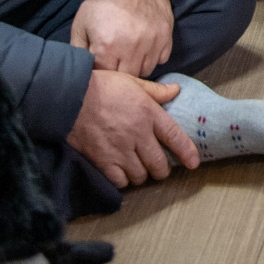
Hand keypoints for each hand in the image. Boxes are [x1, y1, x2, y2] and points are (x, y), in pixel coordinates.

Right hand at [66, 71, 198, 188]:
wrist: (69, 97)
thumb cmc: (102, 86)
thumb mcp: (133, 82)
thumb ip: (156, 91)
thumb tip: (176, 90)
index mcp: (149, 114)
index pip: (175, 137)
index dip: (187, 152)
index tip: (194, 163)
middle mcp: (138, 135)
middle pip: (159, 164)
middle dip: (162, 169)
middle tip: (158, 167)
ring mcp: (120, 150)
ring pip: (140, 175)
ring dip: (142, 175)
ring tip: (139, 169)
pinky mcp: (102, 160)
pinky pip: (120, 181)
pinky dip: (123, 180)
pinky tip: (121, 173)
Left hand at [70, 0, 173, 76]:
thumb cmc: (103, 3)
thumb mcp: (81, 24)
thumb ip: (78, 50)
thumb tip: (80, 71)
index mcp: (107, 46)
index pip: (105, 76)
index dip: (101, 71)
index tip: (100, 63)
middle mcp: (132, 48)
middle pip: (126, 78)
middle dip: (119, 72)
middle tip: (115, 61)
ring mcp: (152, 43)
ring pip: (146, 71)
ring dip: (137, 67)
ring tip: (129, 55)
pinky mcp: (166, 37)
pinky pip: (161, 60)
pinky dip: (153, 58)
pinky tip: (144, 48)